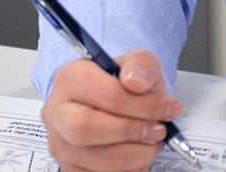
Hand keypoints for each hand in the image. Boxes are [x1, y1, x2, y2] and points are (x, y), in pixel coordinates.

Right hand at [41, 50, 183, 171]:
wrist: (111, 100)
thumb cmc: (119, 83)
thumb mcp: (135, 63)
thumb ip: (141, 64)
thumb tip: (137, 82)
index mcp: (70, 79)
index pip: (107, 95)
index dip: (145, 106)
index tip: (167, 109)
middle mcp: (58, 112)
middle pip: (86, 129)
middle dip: (131, 132)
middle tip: (157, 130)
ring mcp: (61, 143)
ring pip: (96, 158)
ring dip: (135, 154)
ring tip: (151, 141)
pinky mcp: (71, 168)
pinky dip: (128, 168)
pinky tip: (136, 152)